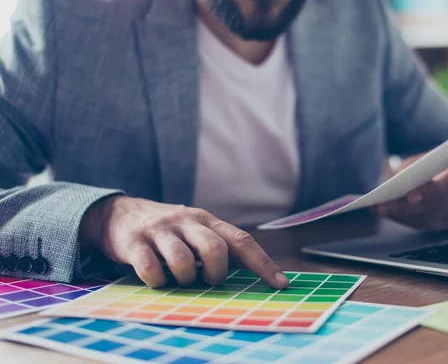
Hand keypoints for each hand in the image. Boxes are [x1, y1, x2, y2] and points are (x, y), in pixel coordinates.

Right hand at [80, 196, 288, 288]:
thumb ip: (218, 246)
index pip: (241, 241)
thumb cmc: (166, 229)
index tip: (280, 283)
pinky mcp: (134, 243)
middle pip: (215, 249)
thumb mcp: (194, 230)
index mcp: (206, 220)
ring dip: (185, 279)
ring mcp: (160, 230)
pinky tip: (156, 278)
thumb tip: (250, 274)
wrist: (117, 214)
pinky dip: (157, 281)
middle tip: (207, 280)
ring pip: (183, 261)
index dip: (263, 263)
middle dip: (216, 273)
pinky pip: (151, 268)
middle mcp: (186, 221)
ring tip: (178, 279)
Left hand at [375, 154, 447, 230]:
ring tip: (381, 209)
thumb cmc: (424, 164)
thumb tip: (393, 187)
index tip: (410, 196)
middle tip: (384, 206)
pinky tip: (391, 213)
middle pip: (440, 203)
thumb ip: (410, 171)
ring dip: (403, 214)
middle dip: (409, 207)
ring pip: (431, 217)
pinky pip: (429, 225)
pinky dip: (407, 219)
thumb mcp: (417, 160)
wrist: (433, 172)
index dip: (431, 190)